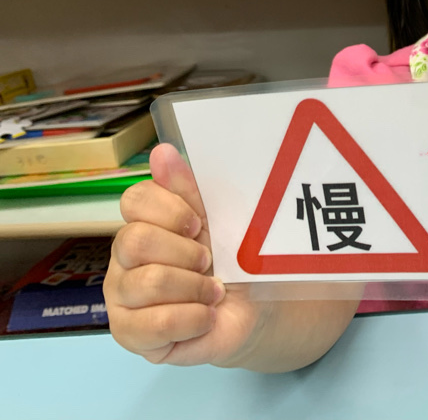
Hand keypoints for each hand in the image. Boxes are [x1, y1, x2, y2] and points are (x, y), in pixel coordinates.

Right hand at [104, 144, 264, 366]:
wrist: (250, 308)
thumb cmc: (229, 260)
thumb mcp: (216, 219)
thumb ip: (187, 188)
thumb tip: (163, 150)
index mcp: (142, 223)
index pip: (133, 200)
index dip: (170, 210)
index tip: (198, 224)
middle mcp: (123, 259)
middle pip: (135, 241)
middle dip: (185, 253)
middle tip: (208, 262)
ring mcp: (121, 298)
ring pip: (147, 283)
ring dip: (195, 288)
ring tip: (213, 293)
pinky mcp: (129, 334)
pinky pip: (156, 324)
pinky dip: (193, 319)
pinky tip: (205, 317)